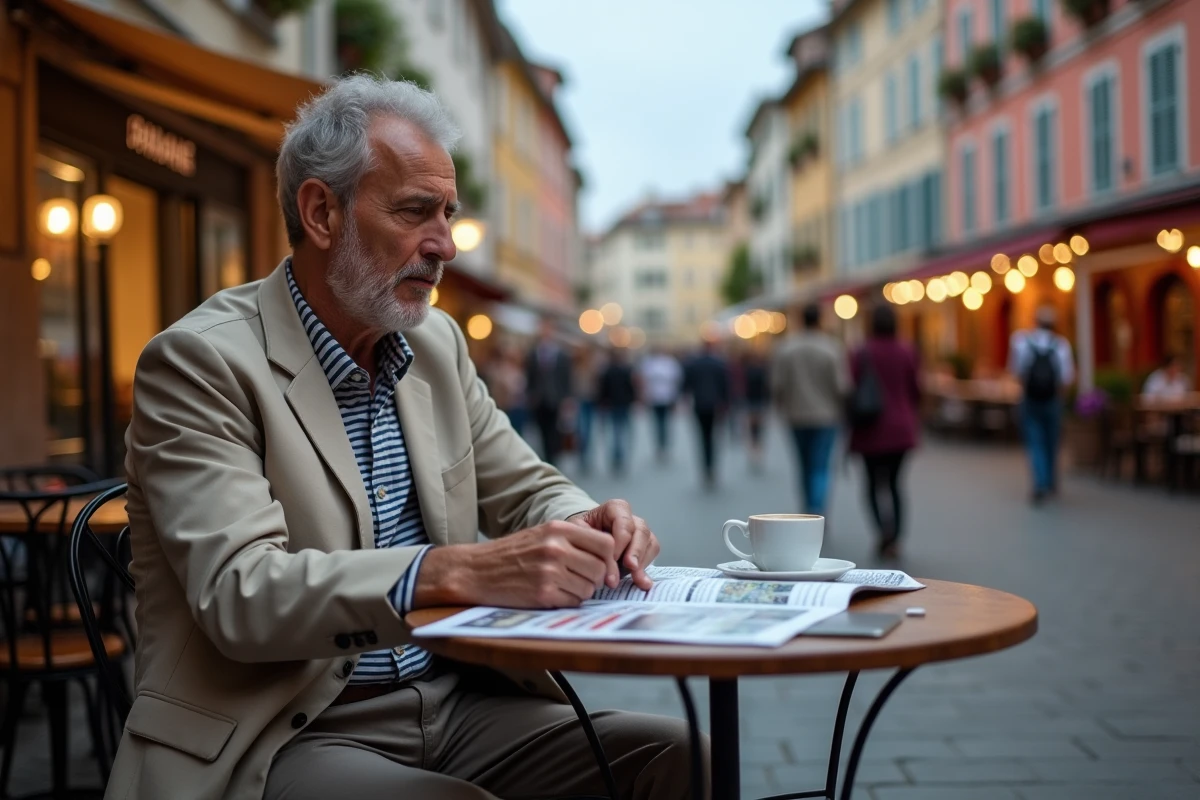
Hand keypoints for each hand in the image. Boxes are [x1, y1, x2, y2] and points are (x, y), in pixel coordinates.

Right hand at [414, 521, 619, 608]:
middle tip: (581, 580)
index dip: (609, 559)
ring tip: (562, 586)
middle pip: (601, 569)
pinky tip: (551, 595)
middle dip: (596, 579)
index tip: (603, 568)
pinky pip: (573, 602)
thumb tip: (609, 556)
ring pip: (589, 588)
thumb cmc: (511, 554)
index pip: (606, 544)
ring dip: (581, 591)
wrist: (475, 571)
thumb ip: (573, 540)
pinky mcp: (542, 593)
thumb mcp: (541, 534)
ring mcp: (550, 571)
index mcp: (558, 528)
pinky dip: (567, 602)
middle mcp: (556, 547)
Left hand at [569, 500, 658, 590]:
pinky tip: (642, 582)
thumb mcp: (577, 532)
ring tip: (637, 579)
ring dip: (643, 561)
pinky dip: (646, 568)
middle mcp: (631, 518)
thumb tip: (606, 561)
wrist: (583, 541)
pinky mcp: (645, 546)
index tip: (612, 556)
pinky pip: (652, 553)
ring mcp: (640, 532)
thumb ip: (589, 542)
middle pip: (641, 530)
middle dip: (636, 550)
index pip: (624, 519)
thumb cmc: (580, 533)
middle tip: (630, 566)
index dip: (621, 538)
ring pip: (649, 542)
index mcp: (614, 509)